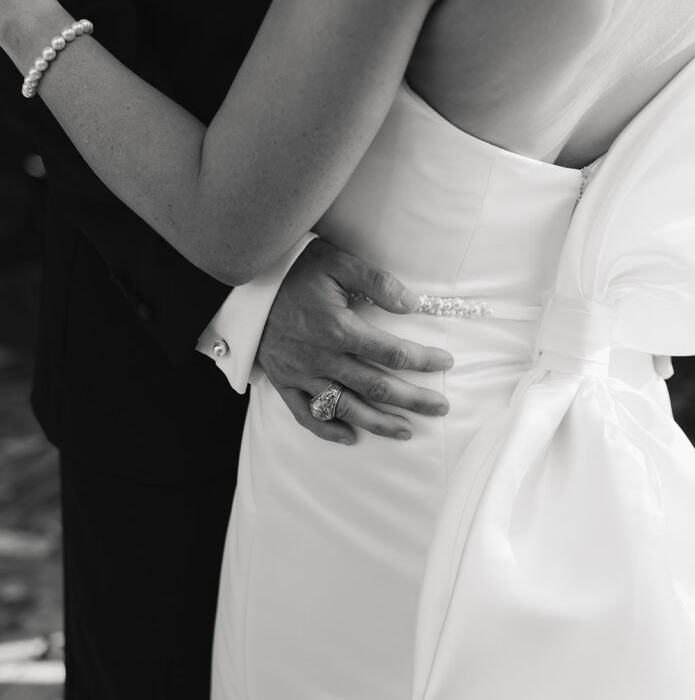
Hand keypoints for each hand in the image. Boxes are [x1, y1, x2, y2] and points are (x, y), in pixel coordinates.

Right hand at [257, 239, 454, 444]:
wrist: (243, 278)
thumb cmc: (295, 268)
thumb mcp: (339, 263)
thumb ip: (378, 282)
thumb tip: (412, 304)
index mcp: (338, 329)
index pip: (391, 353)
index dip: (423, 360)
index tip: (445, 362)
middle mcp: (321, 357)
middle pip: (376, 387)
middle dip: (412, 400)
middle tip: (440, 408)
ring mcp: (300, 373)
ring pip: (346, 407)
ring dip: (378, 423)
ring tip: (406, 430)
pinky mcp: (282, 380)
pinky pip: (305, 413)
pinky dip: (328, 429)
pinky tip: (350, 437)